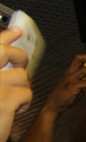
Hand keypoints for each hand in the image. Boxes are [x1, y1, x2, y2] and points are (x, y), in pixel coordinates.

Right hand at [0, 27, 31, 141]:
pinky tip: (13, 111)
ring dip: (22, 88)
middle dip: (20, 57)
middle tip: (21, 65)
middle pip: (7, 52)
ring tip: (10, 101)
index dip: (5, 36)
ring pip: (22, 75)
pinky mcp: (3, 98)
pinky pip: (27, 92)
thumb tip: (10, 47)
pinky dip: (25, 102)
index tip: (17, 30)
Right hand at [42, 53, 85, 114]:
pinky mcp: (71, 86)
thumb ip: (84, 79)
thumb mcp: (76, 84)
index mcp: (70, 71)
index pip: (79, 59)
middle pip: (79, 58)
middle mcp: (69, 72)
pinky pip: (85, 82)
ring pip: (85, 70)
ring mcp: (69, 79)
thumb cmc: (68, 95)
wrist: (55, 104)